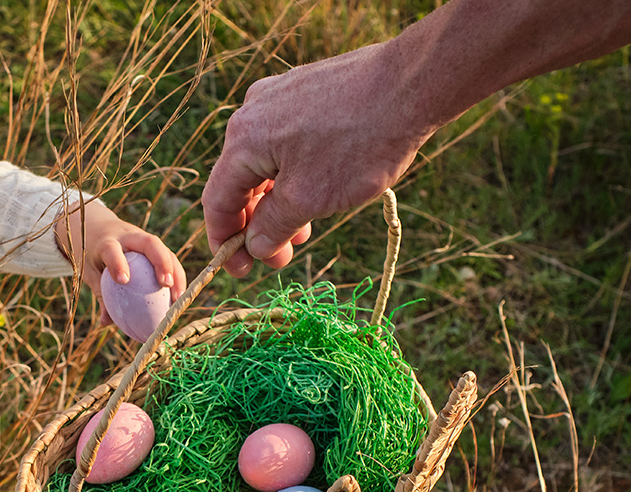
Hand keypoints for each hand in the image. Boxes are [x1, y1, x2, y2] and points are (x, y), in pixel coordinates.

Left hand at [58, 204, 187, 324]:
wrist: (99, 230)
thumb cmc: (94, 256)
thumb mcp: (91, 272)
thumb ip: (101, 294)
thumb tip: (106, 322)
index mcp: (106, 242)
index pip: (112, 249)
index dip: (118, 263)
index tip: (123, 281)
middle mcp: (128, 236)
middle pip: (149, 242)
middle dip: (161, 261)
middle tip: (166, 284)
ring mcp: (143, 238)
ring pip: (164, 249)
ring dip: (175, 271)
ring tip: (179, 296)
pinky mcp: (154, 244)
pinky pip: (169, 257)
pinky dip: (176, 275)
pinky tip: (179, 296)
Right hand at [202, 42, 434, 276]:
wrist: (412, 84)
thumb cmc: (360, 142)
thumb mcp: (310, 198)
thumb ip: (274, 225)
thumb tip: (255, 246)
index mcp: (243, 140)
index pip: (218, 200)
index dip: (224, 241)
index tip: (241, 270)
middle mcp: (253, 112)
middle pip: (241, 180)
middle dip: (258, 224)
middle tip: (282, 257)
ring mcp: (280, 96)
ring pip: (266, 161)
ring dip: (279, 201)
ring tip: (306, 229)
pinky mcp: (306, 89)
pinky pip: (287, 141)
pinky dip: (294, 173)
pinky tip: (320, 188)